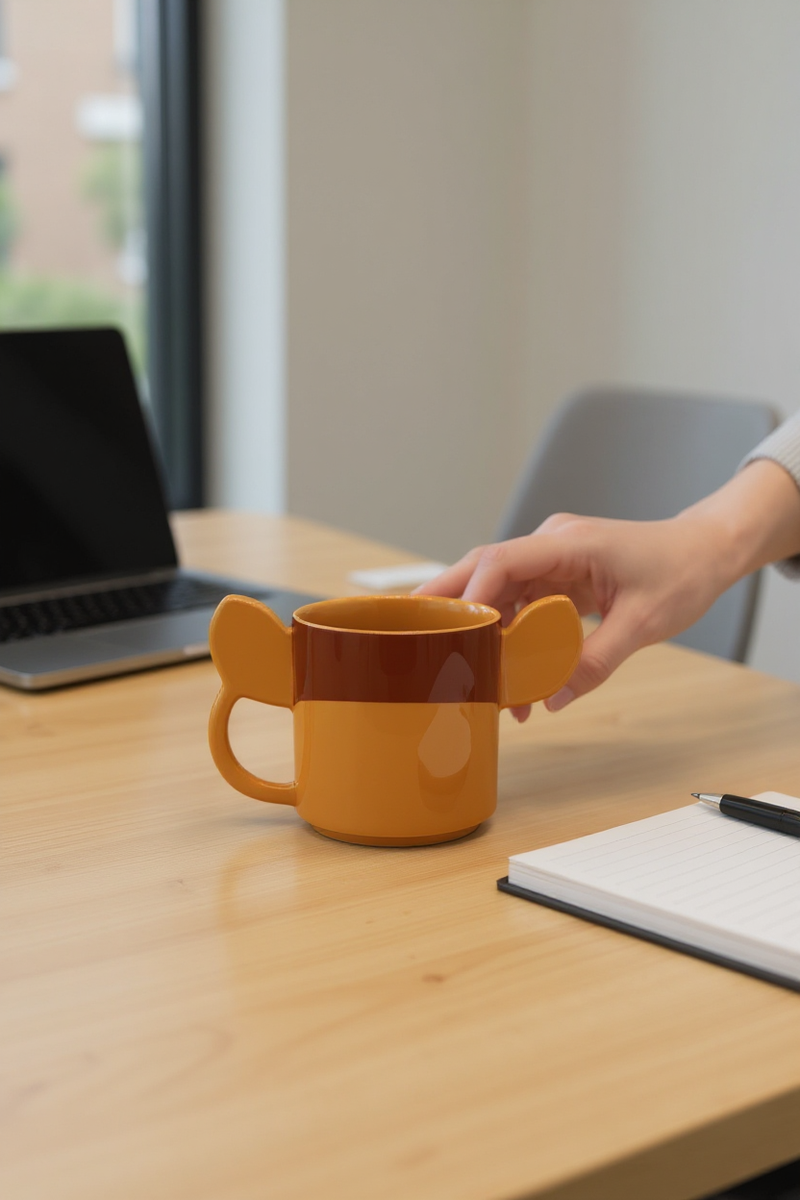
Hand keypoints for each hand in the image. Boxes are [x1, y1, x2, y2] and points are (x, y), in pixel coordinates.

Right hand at [418, 460, 799, 716]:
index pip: (503, 560)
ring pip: (499, 591)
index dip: (473, 594)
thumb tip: (556, 697)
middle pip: (484, 568)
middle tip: (410, 630)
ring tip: (477, 677)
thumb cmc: (681, 572)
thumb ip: (597, 659)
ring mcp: (553, 559)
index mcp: (570, 542)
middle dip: (447, 600)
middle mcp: (552, 544)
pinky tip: (511, 673)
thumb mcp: (645, 623)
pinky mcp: (559, 576)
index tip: (457, 632)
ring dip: (486, 631)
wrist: (707, 551)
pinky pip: (522, 603)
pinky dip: (511, 635)